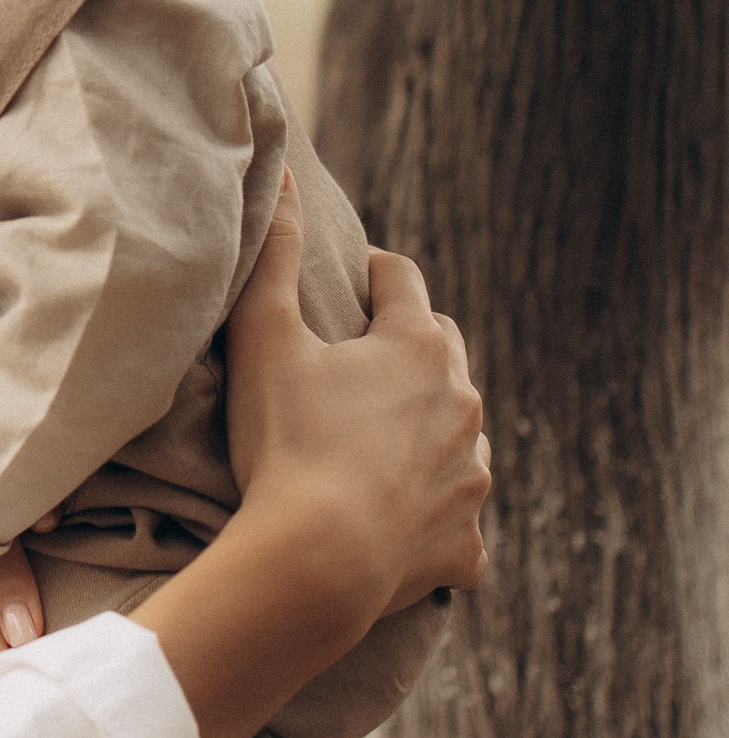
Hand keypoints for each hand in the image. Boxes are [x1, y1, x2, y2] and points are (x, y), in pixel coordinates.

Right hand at [224, 170, 490, 624]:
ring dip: (430, 430)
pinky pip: (459, 522)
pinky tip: (401, 526)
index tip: (346, 280)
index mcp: (419, 345)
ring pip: (462, 434)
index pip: (402, 280)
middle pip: (444, 351)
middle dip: (410, 348)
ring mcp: (473, 475)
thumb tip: (282, 176)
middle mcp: (464, 402)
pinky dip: (437, 518)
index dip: (371, 273)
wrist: (314, 561)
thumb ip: (273, 254)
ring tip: (375, 445)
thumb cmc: (284, 443)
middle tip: (357, 364)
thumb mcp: (263, 338)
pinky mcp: (466, 543)